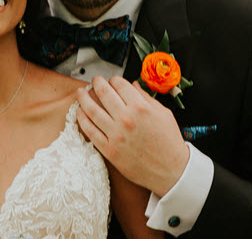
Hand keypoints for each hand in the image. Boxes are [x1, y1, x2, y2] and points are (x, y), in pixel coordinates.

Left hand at [76, 75, 188, 196]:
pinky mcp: (109, 150)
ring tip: (80, 93)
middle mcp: (126, 119)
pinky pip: (90, 131)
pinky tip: (79, 112)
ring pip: (92, 110)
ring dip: (83, 98)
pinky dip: (82, 119)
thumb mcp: (163, 113)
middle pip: (104, 92)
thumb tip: (132, 84)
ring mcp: (116, 135)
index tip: (112, 81)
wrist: (172, 172)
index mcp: (141, 107)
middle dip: (97, 83)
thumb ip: (145, 97)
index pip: (119, 84)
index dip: (113, 79)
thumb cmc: (169, 142)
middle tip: (94, 81)